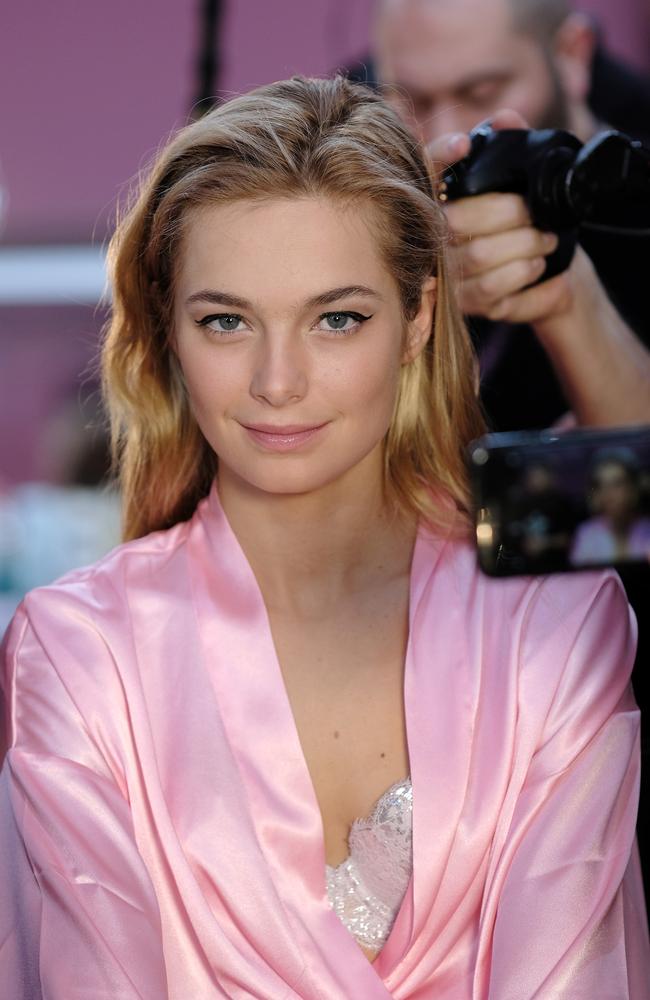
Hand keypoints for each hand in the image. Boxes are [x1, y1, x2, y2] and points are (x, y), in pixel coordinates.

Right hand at [427, 110, 568, 324]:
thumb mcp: (519, 181)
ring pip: (479, 255)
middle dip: (511, 212)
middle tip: (538, 214)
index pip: (426, 170)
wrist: (546, 276)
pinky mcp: (463, 304)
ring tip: (547, 239)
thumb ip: (511, 147)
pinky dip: (522, 273)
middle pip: (460, 218)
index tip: (465, 143)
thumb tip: (506, 119)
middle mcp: (432, 236)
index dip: (439, 156)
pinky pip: (491, 289)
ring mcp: (444, 274)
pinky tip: (538, 265)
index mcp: (440, 198)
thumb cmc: (522, 222)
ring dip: (524, 245)